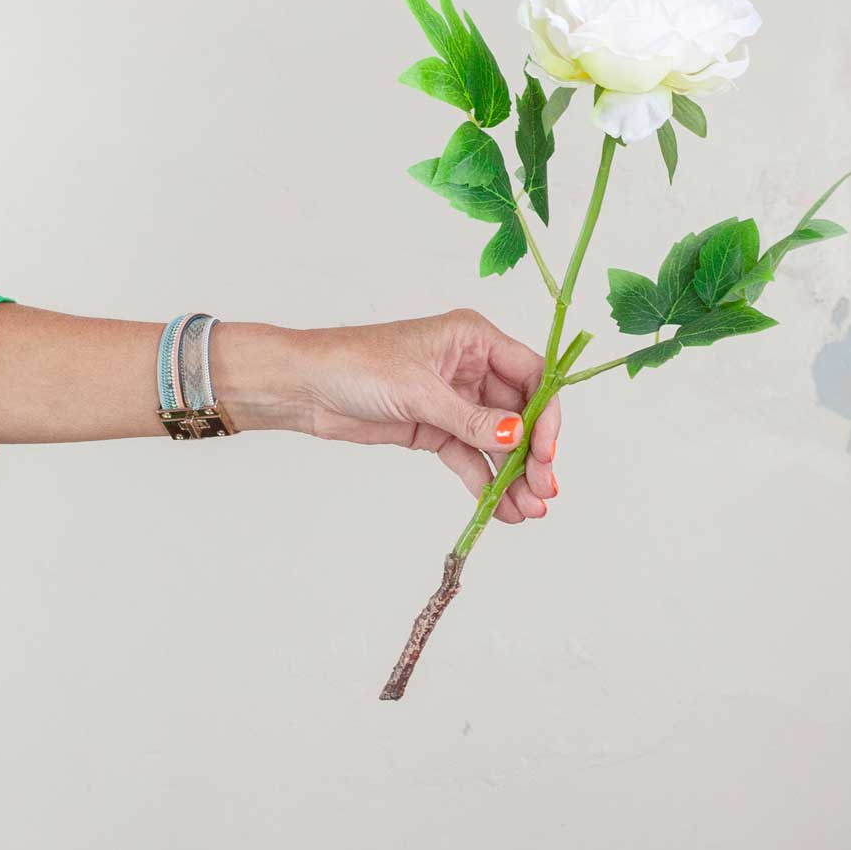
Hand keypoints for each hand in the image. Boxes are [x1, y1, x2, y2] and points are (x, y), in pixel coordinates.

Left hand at [297, 310, 559, 522]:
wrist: (304, 387)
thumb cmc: (355, 366)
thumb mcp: (419, 392)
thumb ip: (472, 419)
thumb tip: (518, 437)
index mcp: (473, 339)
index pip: (530, 374)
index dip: (545, 413)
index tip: (546, 451)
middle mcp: (470, 366)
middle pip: (519, 412)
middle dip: (533, 453)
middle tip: (543, 491)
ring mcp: (453, 399)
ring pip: (496, 440)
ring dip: (513, 474)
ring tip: (527, 510)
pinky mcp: (434, 427)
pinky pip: (469, 455)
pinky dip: (484, 480)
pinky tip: (500, 507)